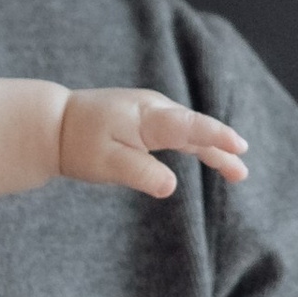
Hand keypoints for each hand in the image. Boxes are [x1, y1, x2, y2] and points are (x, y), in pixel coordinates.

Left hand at [59, 90, 248, 197]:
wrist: (55, 123)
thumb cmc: (79, 143)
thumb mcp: (106, 164)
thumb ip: (140, 173)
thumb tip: (170, 187)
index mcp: (146, 118)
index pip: (188, 127)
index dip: (215, 136)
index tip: (238, 146)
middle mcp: (154, 109)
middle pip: (195, 129)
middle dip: (221, 148)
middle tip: (241, 171)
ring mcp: (152, 112)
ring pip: (190, 131)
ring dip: (214, 148)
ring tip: (238, 172)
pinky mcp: (148, 120)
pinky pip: (180, 131)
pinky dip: (198, 144)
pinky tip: (212, 157)